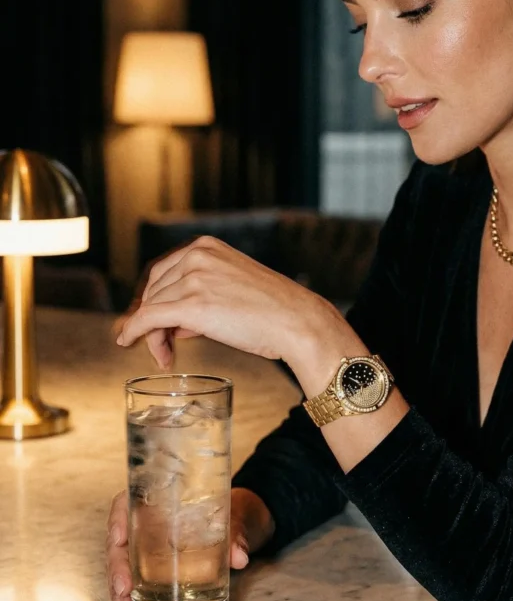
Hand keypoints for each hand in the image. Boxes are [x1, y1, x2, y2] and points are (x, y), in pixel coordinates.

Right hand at [105, 487, 275, 600]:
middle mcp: (149, 520)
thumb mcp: (236, 516)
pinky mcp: (157, 563)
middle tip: (124, 589)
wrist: (245, 520)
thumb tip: (238, 557)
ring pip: (123, 561)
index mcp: (161, 498)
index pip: (126, 502)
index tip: (119, 540)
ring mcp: (150, 543)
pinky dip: (131, 594)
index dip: (117, 520)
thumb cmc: (233, 510)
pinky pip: (137, 576)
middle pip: (120, 539)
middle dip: (117, 566)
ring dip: (119, 586)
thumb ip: (236, 532)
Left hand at [115, 235, 330, 369]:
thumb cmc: (274, 311)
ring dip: (153, 333)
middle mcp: (196, 256)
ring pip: (151, 307)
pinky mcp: (191, 305)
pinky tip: (128, 341)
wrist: (296, 321)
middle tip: (162, 344)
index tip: (153, 320)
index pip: (163, 272)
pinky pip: (148, 318)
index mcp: (206, 247)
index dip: (154, 299)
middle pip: (154, 289)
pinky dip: (134, 331)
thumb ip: (201, 296)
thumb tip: (175, 322)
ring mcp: (193, 278)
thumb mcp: (233, 287)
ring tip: (166, 354)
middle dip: (153, 318)